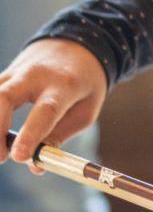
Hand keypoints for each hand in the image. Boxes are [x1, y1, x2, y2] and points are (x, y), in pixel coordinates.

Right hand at [0, 40, 108, 170]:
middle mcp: (35, 75)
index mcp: (64, 84)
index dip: (30, 135)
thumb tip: (35, 167)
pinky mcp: (4, 76)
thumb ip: (59, 137)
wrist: (75, 44)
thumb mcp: (85, 110)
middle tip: (1, 158)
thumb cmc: (84, 83)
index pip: (45, 110)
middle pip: (5, 97)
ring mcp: (16, 72)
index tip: (18, 158)